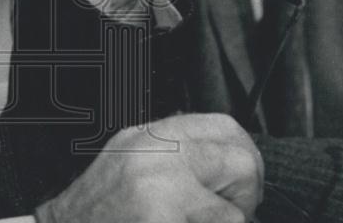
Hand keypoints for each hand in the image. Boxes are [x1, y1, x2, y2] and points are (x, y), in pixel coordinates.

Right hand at [36, 114, 262, 222]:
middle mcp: (156, 156)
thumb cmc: (96, 210)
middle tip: (229, 212)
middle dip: (246, 194)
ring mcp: (160, 194)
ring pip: (235, 214)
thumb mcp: (130, 158)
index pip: (226, 127)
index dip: (244, 155)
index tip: (240, 179)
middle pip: (242, 163)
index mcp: (150, 136)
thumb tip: (228, 156)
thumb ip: (175, 150)